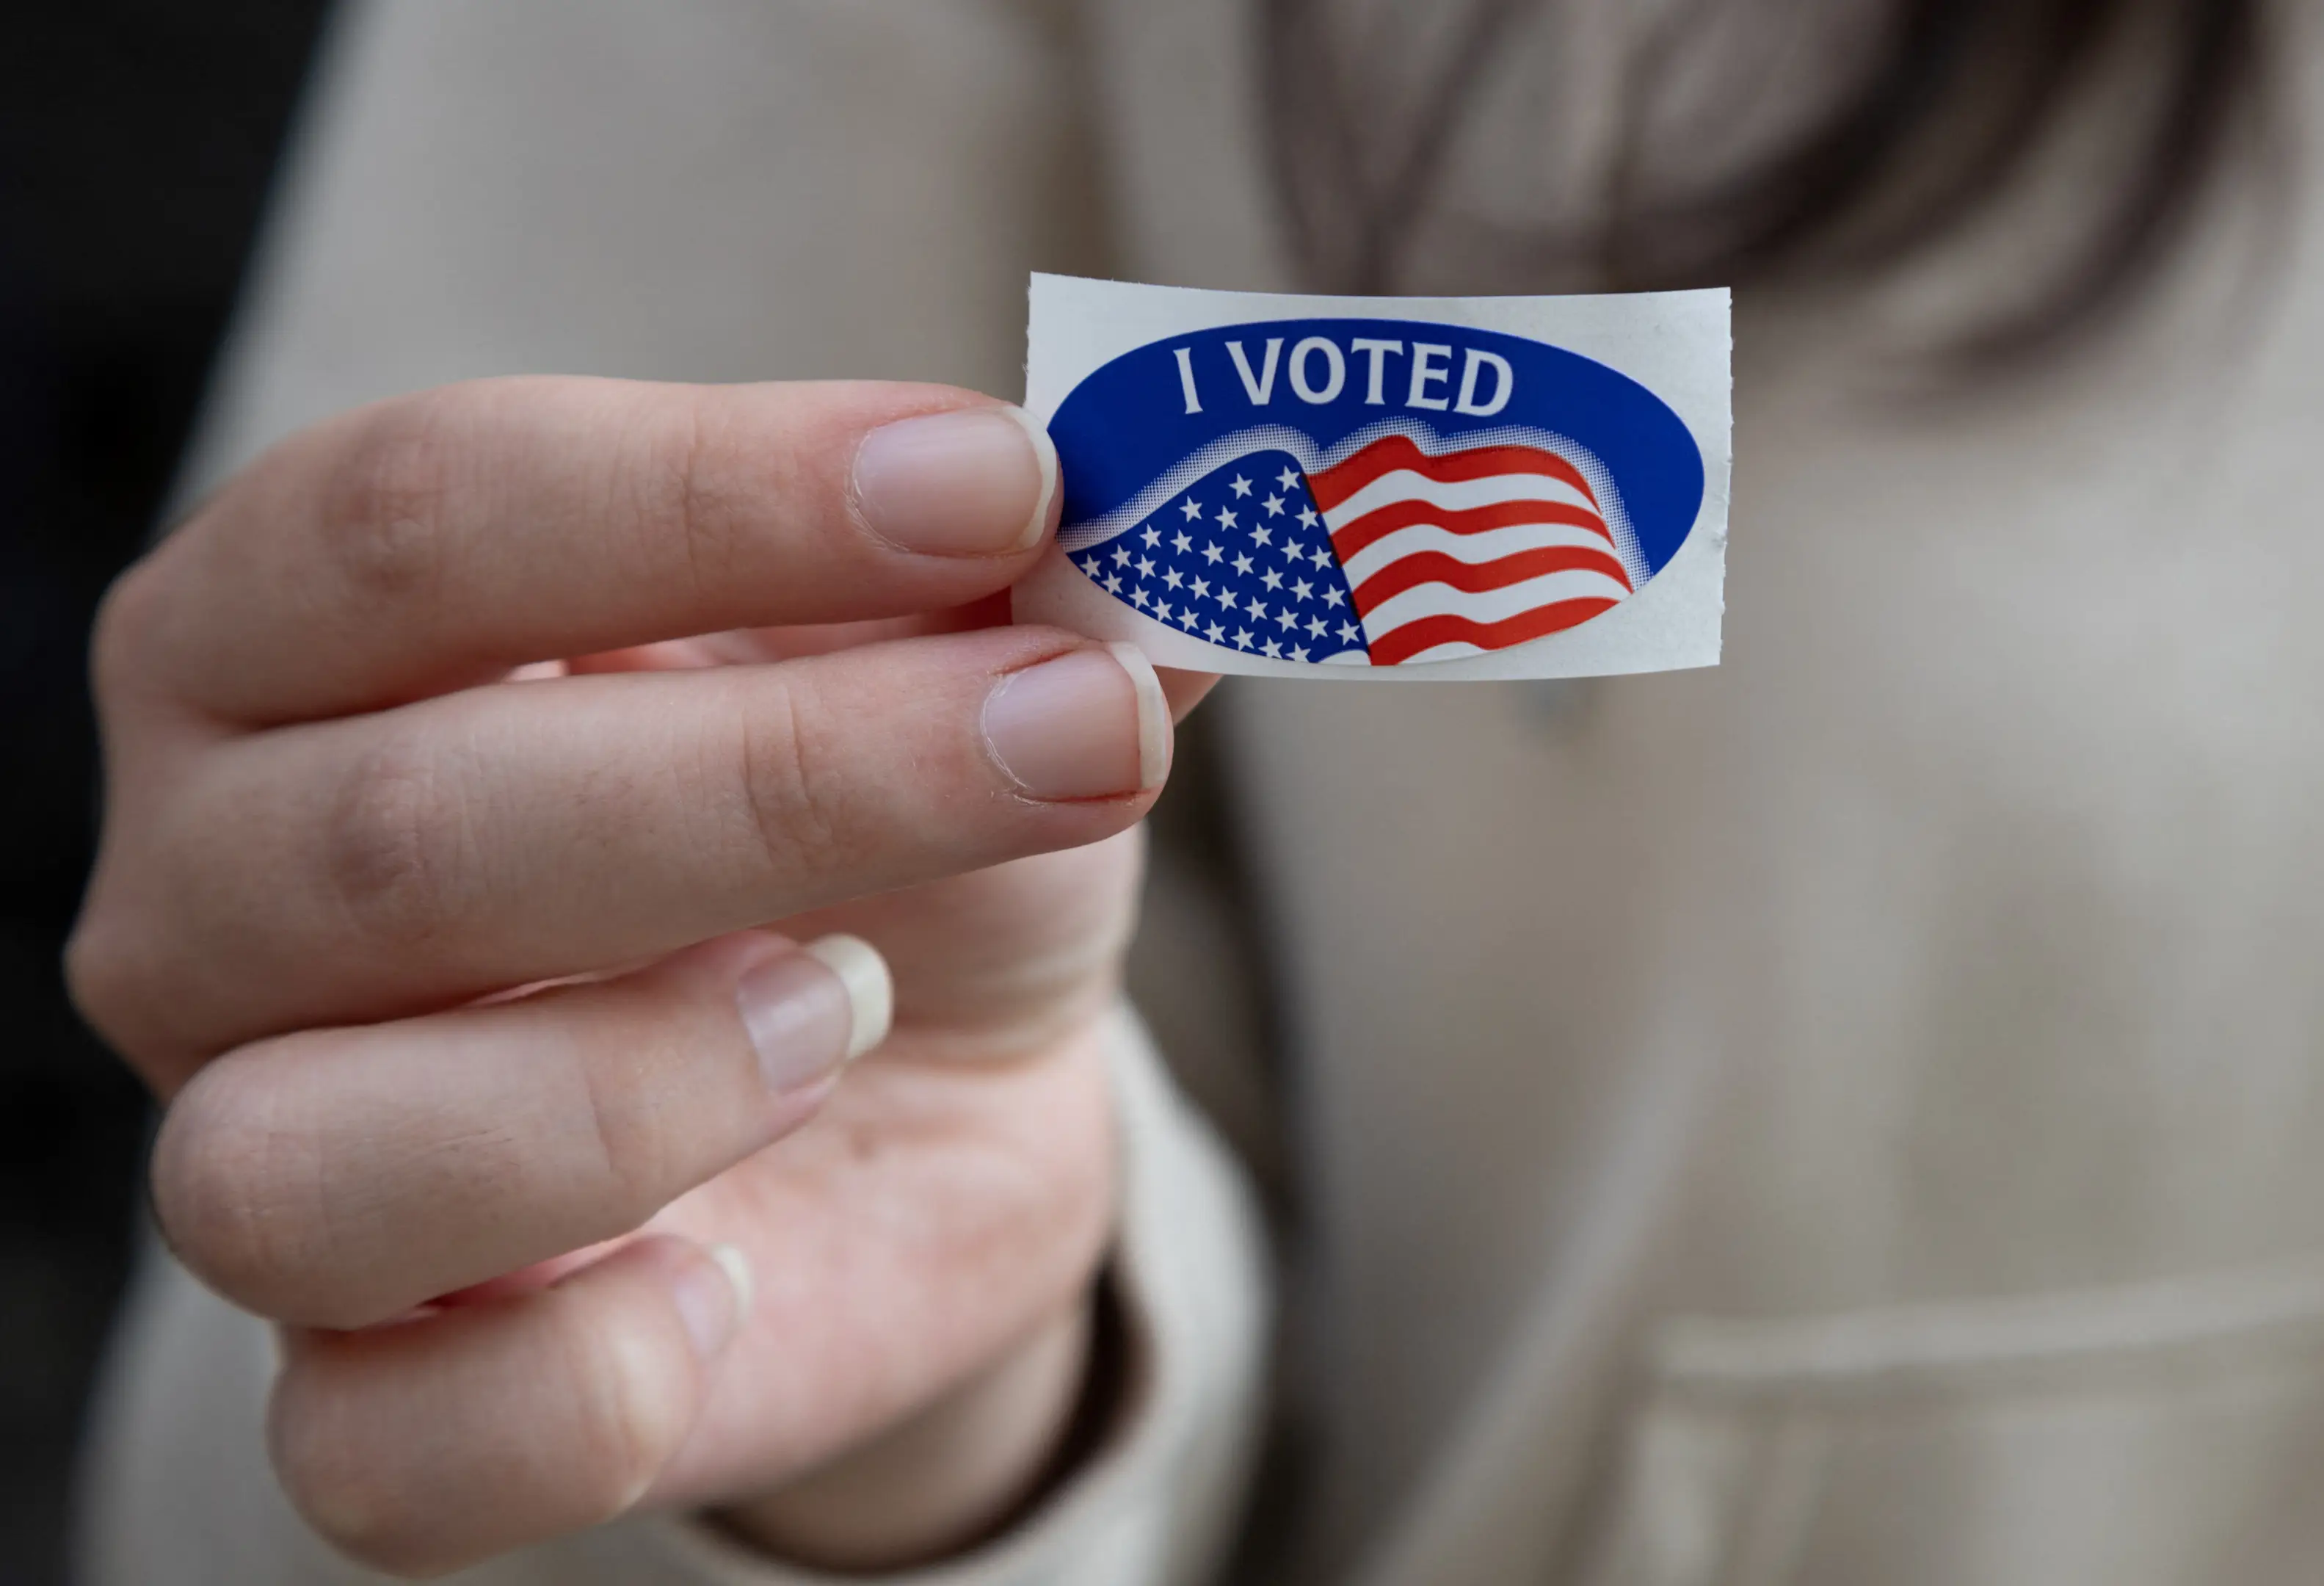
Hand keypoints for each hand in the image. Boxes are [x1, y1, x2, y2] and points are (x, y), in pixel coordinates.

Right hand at [68, 377, 1211, 1575]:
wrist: (929, 1085)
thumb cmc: (900, 825)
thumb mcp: (984, 663)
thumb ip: (1042, 583)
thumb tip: (1170, 527)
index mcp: (299, 624)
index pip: (422, 513)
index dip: (719, 493)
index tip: (1004, 487)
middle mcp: (214, 890)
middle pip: (395, 830)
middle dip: (782, 780)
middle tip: (1066, 738)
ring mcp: (260, 1158)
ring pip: (301, 1167)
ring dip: (634, 1085)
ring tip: (843, 1009)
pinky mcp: (374, 1396)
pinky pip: (383, 1447)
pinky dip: (583, 1385)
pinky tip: (732, 1280)